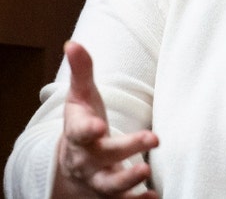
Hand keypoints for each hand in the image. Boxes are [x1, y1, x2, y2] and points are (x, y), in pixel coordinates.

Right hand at [53, 41, 160, 198]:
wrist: (73, 162)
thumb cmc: (83, 122)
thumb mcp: (80, 96)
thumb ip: (81, 71)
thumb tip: (72, 43)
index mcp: (78, 133)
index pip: (78, 132)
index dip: (87, 129)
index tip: (99, 125)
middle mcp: (86, 159)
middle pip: (103, 156)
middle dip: (126, 149)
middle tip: (152, 138)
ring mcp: (98, 178)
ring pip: (109, 184)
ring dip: (128, 180)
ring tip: (146, 171)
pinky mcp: (111, 194)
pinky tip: (153, 197)